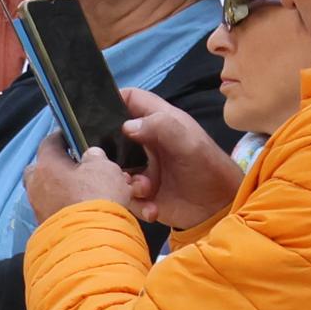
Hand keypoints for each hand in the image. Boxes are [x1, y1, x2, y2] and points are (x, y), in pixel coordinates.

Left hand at [22, 132, 138, 223]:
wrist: (90, 240)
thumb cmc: (96, 196)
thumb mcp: (105, 169)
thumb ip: (95, 158)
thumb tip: (89, 155)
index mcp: (46, 165)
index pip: (48, 143)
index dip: (60, 138)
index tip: (70, 136)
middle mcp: (35, 185)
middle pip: (40, 169)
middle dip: (54, 167)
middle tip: (74, 168)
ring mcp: (38, 208)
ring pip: (46, 191)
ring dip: (60, 189)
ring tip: (83, 190)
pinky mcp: (44, 226)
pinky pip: (52, 209)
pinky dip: (63, 206)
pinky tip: (81, 208)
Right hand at [118, 90, 242, 230]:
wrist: (217, 211)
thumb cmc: (209, 170)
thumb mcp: (189, 144)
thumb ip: (162, 127)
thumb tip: (126, 126)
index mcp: (159, 120)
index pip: (130, 98)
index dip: (112, 99)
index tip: (93, 113)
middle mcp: (145, 141)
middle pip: (111, 135)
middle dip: (107, 150)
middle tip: (112, 164)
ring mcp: (140, 166)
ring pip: (112, 167)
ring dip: (122, 180)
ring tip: (144, 190)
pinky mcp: (138, 190)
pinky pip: (122, 191)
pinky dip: (134, 201)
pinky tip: (151, 207)